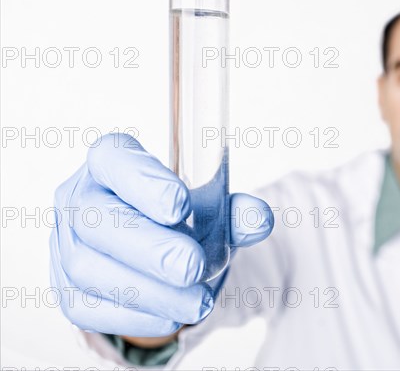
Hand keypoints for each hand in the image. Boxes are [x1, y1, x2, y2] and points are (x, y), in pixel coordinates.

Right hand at [49, 133, 272, 336]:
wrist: (149, 252)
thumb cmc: (177, 218)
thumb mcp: (209, 208)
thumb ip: (233, 212)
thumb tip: (259, 219)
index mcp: (111, 163)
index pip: (113, 158)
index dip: (143, 180)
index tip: (180, 205)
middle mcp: (80, 198)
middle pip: (97, 218)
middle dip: (148, 246)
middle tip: (192, 265)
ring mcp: (66, 244)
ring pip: (89, 268)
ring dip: (148, 290)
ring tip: (196, 300)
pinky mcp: (67, 287)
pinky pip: (87, 306)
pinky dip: (134, 314)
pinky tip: (171, 316)